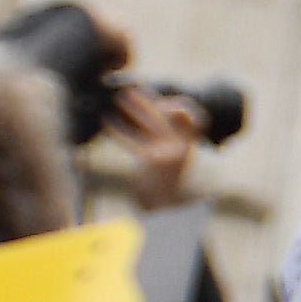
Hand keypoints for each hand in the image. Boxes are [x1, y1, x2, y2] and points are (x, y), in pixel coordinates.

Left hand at [111, 81, 200, 206]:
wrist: (165, 211)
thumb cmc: (164, 187)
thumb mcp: (170, 164)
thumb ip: (164, 144)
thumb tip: (153, 122)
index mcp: (187, 148)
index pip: (192, 119)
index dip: (181, 106)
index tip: (164, 101)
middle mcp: (181, 148)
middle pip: (166, 115)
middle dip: (148, 100)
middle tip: (129, 90)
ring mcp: (168, 153)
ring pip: (151, 122)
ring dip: (135, 107)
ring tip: (119, 98)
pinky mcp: (152, 160)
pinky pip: (134, 140)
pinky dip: (119, 130)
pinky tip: (107, 123)